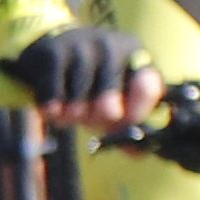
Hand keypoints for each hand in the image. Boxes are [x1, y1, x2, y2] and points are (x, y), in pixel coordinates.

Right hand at [4, 22, 160, 124]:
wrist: (51, 46)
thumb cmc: (91, 81)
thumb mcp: (113, 98)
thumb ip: (127, 123)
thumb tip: (138, 153)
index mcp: (137, 56)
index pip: (149, 85)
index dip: (137, 111)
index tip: (123, 123)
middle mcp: (112, 46)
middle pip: (110, 95)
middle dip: (100, 115)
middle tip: (92, 120)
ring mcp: (82, 45)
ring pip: (80, 94)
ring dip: (73, 113)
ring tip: (71, 115)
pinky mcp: (53, 53)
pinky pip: (53, 90)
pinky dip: (52, 107)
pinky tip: (53, 111)